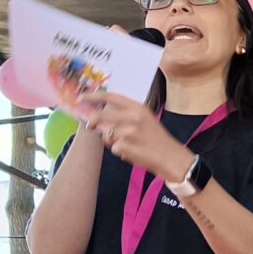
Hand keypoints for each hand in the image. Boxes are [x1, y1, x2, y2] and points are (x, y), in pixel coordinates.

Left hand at [67, 87, 185, 177]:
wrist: (170, 157)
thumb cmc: (157, 139)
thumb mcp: (145, 119)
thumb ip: (126, 114)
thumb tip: (102, 114)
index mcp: (138, 108)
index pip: (111, 97)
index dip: (94, 96)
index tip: (82, 98)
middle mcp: (132, 117)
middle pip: (101, 115)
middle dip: (92, 121)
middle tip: (90, 125)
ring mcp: (128, 131)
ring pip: (106, 134)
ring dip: (111, 141)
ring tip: (127, 144)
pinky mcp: (124, 145)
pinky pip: (113, 147)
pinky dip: (119, 151)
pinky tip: (132, 152)